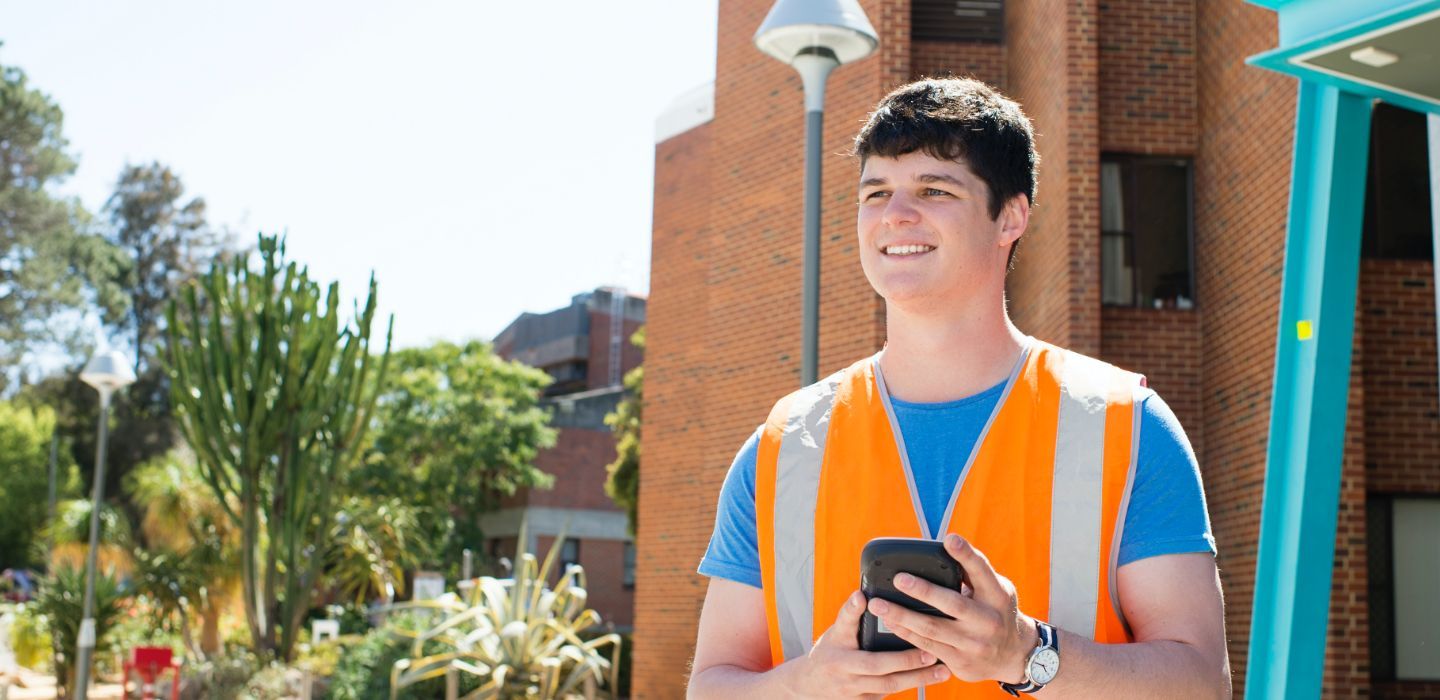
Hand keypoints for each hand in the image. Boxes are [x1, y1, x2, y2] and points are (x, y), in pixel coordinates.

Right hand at [785, 589, 950, 697]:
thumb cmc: (829, 652)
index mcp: (838, 648)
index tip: (871, 603)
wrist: (811, 686)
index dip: (855, 613)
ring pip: (889, 685)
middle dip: (907, 661)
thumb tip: (861, 595)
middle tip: (932, 653)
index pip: (848, 628)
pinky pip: (889, 695)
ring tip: (942, 670)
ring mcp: (854, 691)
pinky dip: (910, 686)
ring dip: (917, 679)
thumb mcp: (835, 633)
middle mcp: (845, 671)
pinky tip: (929, 680)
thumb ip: (849, 615)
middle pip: (878, 667)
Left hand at [866, 535, 1038, 683]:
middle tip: (899, 579)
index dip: (965, 554)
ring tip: (878, 605)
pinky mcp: (961, 663)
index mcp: (997, 595)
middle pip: (952, 603)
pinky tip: (890, 623)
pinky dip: (906, 634)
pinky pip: (928, 646)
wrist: (1013, 655)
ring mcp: (974, 644)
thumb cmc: (996, 611)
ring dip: (902, 616)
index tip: (949, 539)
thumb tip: (943, 549)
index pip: (981, 570)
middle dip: (923, 591)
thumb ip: (973, 573)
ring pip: (932, 628)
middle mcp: (988, 620)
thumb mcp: (996, 590)